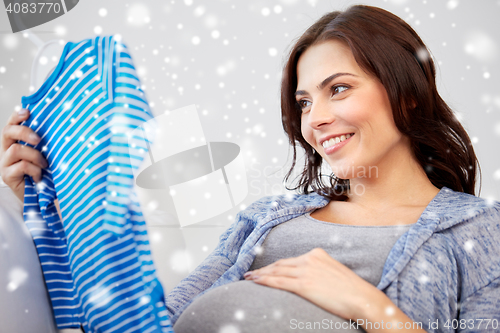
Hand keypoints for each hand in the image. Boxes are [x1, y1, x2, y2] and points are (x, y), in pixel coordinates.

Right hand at [0, 108, 47, 202]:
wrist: (41, 196)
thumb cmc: (45, 172)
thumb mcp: (46, 154)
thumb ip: (45, 143)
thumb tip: (61, 126)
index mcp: (15, 142)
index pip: (11, 124)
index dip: (16, 116)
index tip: (27, 111)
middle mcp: (6, 150)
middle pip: (7, 132)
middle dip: (24, 132)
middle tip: (39, 140)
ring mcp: (5, 163)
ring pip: (16, 150)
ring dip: (35, 156)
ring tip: (45, 165)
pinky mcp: (6, 176)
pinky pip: (21, 166)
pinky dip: (34, 170)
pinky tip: (40, 176)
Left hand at [244, 247, 382, 320]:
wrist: (362, 298)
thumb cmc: (352, 290)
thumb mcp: (334, 273)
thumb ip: (320, 271)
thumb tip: (310, 279)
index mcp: (317, 254)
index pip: (290, 260)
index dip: (276, 265)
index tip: (266, 269)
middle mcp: (310, 258)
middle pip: (281, 264)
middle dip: (264, 269)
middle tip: (251, 273)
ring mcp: (306, 271)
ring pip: (277, 271)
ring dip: (260, 274)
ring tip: (249, 278)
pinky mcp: (304, 284)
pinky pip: (279, 281)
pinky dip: (265, 280)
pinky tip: (255, 282)